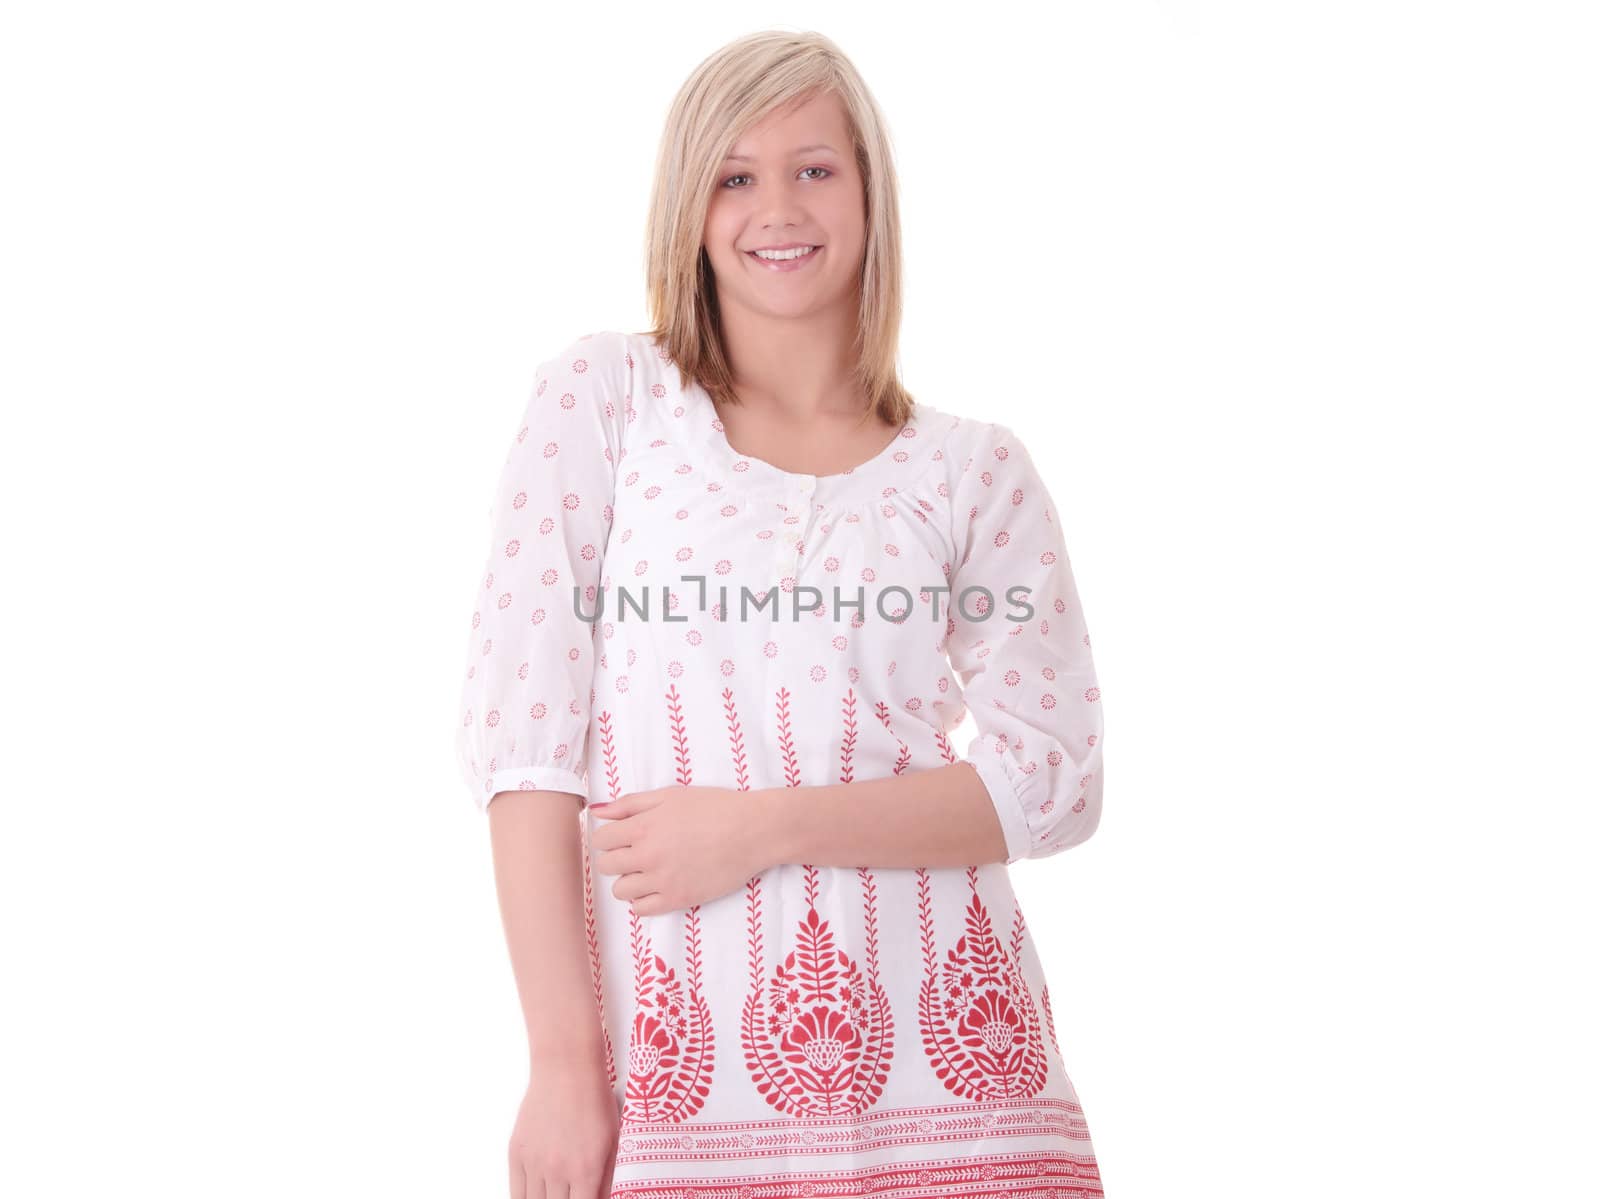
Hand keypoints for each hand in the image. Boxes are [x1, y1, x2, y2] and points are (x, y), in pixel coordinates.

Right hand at [509, 1053, 617, 1197]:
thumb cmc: (594, 1100)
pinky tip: (534, 1196)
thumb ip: (607, 1179)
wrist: (566, 1069)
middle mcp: (558, 1172)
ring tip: (554, 1195)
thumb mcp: (613, 1141)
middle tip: (570, 1195)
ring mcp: (534, 1164)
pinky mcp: (516, 1153)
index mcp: (586, 1170)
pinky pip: (516, 1192)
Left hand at [590, 785, 779, 915]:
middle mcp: (647, 855)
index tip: (621, 837)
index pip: (600, 840)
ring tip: (647, 871)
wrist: (752, 830)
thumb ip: (630, 804)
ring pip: (621, 891)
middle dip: (616, 858)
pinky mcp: (678, 899)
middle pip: (606, 866)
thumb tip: (596, 811)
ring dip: (628, 880)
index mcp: (643, 826)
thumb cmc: (715, 807)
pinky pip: (641, 910)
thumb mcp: (670, 795)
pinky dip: (642, 901)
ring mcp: (662, 880)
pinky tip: (656, 887)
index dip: (608, 838)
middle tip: (635, 852)